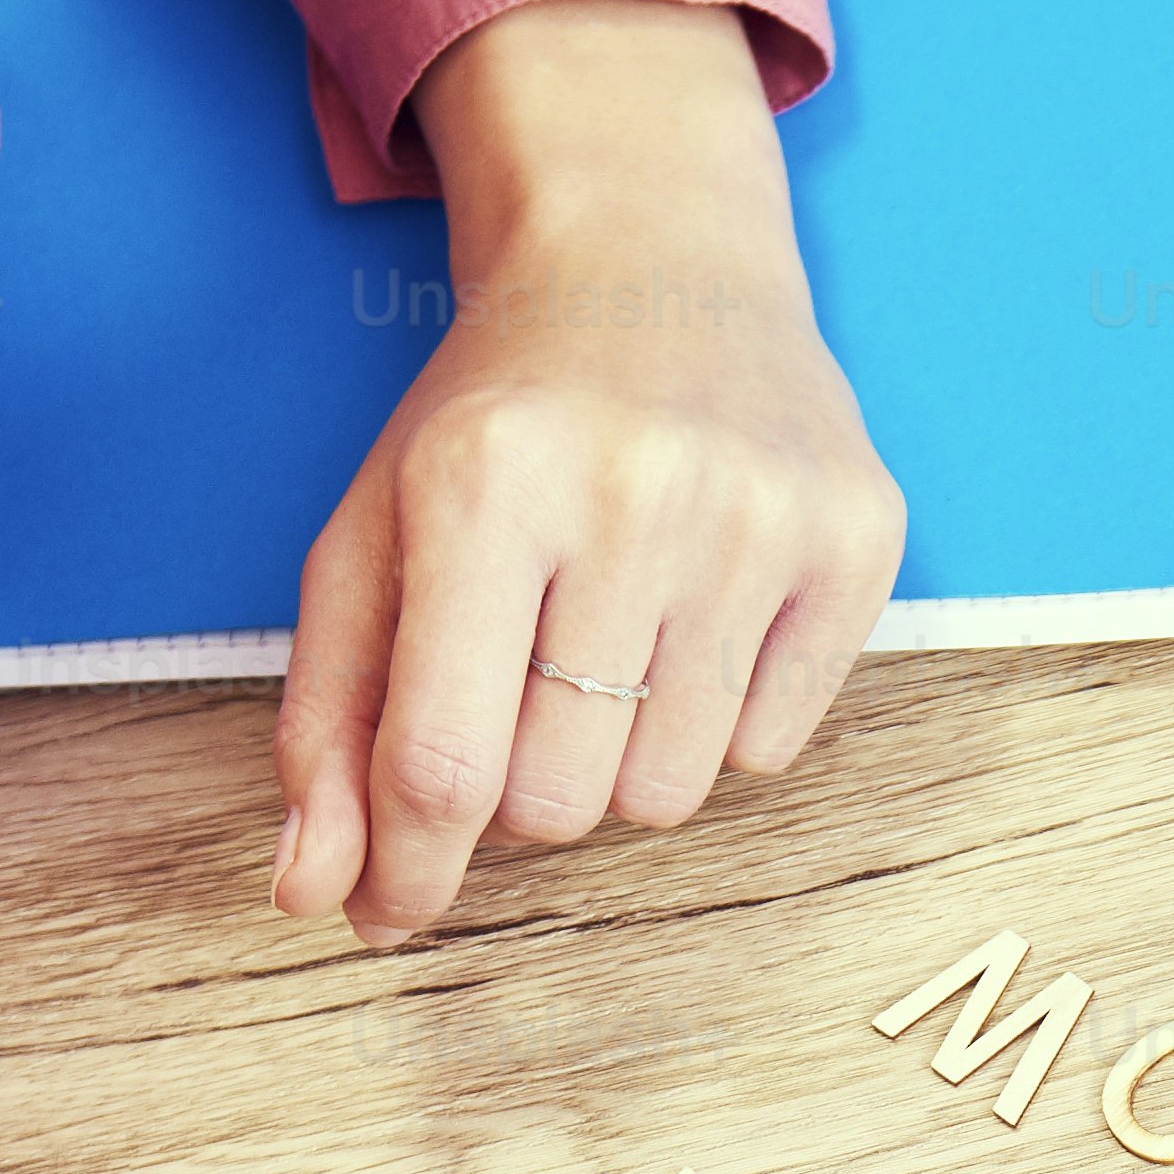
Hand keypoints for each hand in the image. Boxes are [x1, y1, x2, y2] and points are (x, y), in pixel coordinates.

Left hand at [272, 0, 906, 944]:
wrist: (655, 259)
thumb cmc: (496, 418)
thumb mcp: (374, 535)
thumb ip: (327, 719)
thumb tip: (316, 894)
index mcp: (484, 483)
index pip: (442, 760)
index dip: (409, 869)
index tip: (388, 915)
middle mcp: (633, 493)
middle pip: (556, 801)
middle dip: (520, 781)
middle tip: (522, 682)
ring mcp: (760, 517)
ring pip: (666, 797)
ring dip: (619, 760)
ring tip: (610, 642)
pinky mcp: (857, 538)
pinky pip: (768, 753)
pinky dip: (716, 725)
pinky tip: (696, 616)